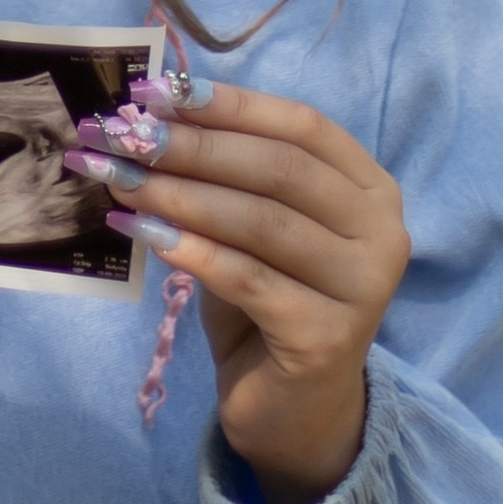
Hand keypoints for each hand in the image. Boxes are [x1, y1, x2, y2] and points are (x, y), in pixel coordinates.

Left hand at [66, 77, 408, 503]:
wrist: (293, 411)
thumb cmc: (270, 300)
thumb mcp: (252, 225)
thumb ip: (225, 175)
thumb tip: (150, 118)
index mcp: (370, 188)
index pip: (301, 125)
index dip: (230, 104)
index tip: (159, 92)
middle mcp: (382, 232)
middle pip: (280, 169)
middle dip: (195, 147)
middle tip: (125, 137)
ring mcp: (362, 288)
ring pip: (261, 221)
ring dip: (181, 194)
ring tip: (120, 181)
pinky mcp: (327, 338)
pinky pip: (247, 279)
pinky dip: (191, 251)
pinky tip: (144, 233)